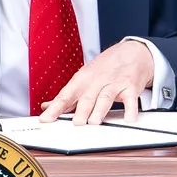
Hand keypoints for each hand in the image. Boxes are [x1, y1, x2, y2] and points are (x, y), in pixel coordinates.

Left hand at [39, 39, 155, 124]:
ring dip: (100, 109)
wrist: (131, 52)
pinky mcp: (130, 87)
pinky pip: (130, 99)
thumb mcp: (83, 77)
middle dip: (81, 110)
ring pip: (105, 97)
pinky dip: (130, 109)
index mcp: (82, 80)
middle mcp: (97, 81)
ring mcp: (114, 84)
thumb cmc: (105, 68)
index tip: (45, 119)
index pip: (66, 95)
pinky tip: (129, 118)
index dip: (55, 108)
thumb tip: (47, 107)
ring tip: (94, 122)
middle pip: (87, 97)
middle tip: (76, 123)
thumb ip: (67, 95)